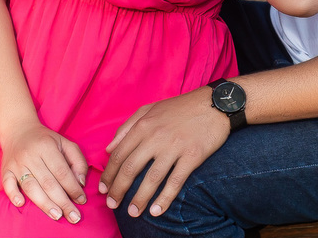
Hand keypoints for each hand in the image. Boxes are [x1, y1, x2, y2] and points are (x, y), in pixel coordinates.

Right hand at [0, 123, 88, 223]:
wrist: (18, 130)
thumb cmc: (46, 140)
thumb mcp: (65, 143)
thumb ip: (78, 161)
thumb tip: (80, 183)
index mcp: (47, 147)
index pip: (62, 171)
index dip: (72, 188)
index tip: (81, 200)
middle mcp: (31, 155)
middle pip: (48, 182)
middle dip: (62, 201)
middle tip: (74, 216)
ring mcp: (17, 163)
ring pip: (30, 187)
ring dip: (44, 203)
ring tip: (57, 215)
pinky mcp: (6, 170)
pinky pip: (7, 184)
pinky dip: (13, 194)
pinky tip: (21, 203)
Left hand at [99, 89, 229, 218]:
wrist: (214, 104)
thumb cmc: (180, 107)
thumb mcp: (149, 109)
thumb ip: (126, 127)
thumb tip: (108, 149)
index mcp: (143, 125)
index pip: (119, 154)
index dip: (109, 175)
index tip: (104, 189)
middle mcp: (155, 137)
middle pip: (130, 168)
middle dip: (119, 190)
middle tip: (113, 205)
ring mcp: (174, 147)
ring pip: (152, 178)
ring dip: (140, 198)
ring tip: (134, 213)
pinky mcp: (192, 156)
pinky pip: (176, 181)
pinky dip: (165, 198)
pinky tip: (157, 211)